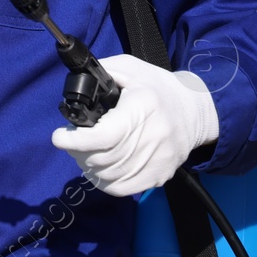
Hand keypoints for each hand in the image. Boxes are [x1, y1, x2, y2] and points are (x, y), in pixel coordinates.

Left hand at [50, 54, 218, 196]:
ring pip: (109, 176)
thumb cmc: (158, 87)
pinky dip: (103, 181)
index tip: (59, 137)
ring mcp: (158, 160)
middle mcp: (152, 137)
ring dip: (87, 165)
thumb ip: (101, 71)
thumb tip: (77, 82)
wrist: (197, 111)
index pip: (105, 136)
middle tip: (70, 141)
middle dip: (77, 151)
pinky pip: (122, 188)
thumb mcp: (130, 68)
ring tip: (82, 151)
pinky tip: (98, 166)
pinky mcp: (160, 175)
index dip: (76, 141)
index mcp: (143, 107)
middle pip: (103, 158)